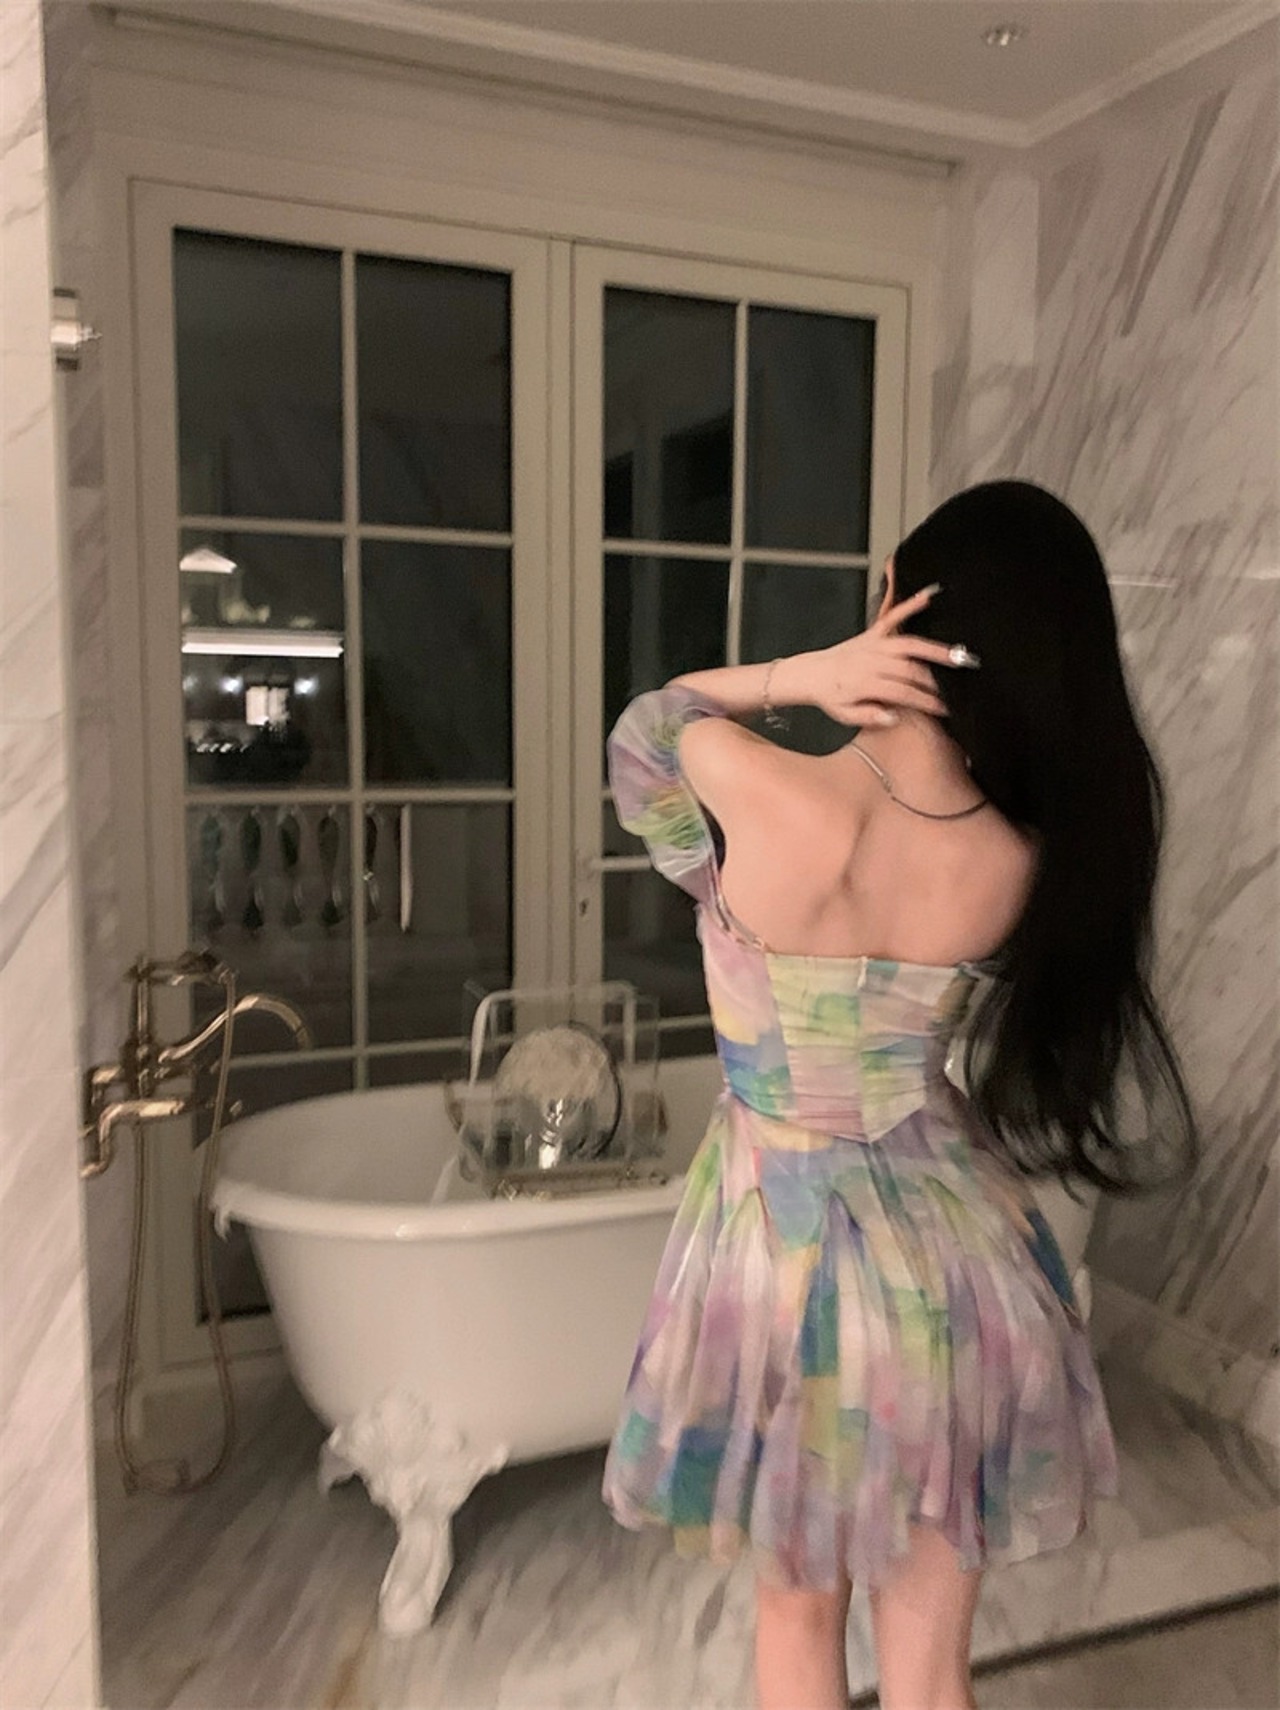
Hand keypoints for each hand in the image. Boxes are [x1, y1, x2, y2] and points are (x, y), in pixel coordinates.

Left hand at [794, 585, 976, 726]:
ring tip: (959, 654)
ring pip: (909, 644)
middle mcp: (870, 660)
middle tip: (959, 687)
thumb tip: (894, 716)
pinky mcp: (872, 632)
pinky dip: (909, 604)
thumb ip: (869, 717)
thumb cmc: (830, 696)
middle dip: (935, 680)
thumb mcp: (845, 715)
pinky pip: (892, 616)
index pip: (902, 693)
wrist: (811, 674)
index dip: (925, 701)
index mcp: (864, 683)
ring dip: (935, 648)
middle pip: (910, 669)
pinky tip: (928, 596)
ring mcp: (872, 644)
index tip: (944, 708)